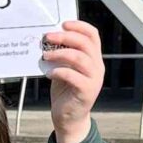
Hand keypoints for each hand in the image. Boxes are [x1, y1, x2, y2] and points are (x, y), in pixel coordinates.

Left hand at [42, 20, 103, 142]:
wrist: (68, 118)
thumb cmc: (64, 91)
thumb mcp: (64, 68)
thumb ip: (62, 55)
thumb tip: (48, 39)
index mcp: (93, 58)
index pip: (93, 35)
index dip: (79, 26)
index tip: (63, 24)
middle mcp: (97, 67)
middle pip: (85, 43)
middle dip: (65, 37)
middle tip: (47, 37)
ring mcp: (94, 79)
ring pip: (80, 58)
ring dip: (60, 54)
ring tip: (45, 56)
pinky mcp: (87, 92)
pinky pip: (74, 76)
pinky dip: (60, 72)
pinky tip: (49, 73)